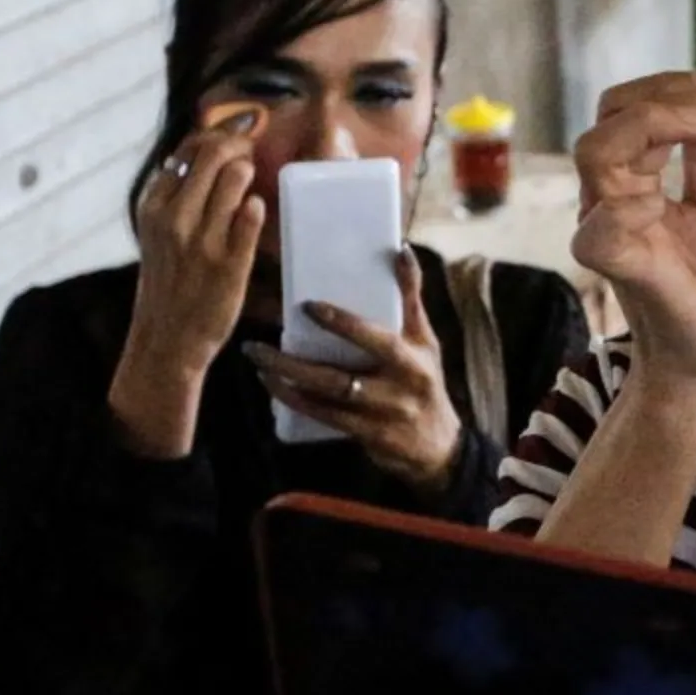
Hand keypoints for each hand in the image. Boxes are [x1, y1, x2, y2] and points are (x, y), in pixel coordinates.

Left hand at [247, 250, 462, 491]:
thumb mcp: (426, 339)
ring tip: (259, 363)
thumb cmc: (425, 380)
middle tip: (258, 345)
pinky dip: (298, 403)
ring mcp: (381, 415)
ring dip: (288, 383)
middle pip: (339, 376)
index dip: (344, 324)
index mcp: (411, 357)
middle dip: (294, 363)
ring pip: (326, 399)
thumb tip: (401, 250)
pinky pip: (326, 418)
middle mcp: (398, 387)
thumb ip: (410, 297)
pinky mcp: (367, 436)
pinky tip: (275, 387)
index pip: (376, 338)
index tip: (308, 307)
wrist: (438, 445)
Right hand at [572, 74, 695, 400]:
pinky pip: (602, 229)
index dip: (687, 89)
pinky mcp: (621, 269)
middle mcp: (609, 199)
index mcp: (630, 182)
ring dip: (660, 122)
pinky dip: (632, 204)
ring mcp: (608, 231)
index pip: (635, 106)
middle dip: (674, 93)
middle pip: (612, 113)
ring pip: (597, 150)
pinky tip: (675, 195)